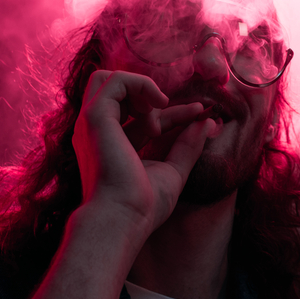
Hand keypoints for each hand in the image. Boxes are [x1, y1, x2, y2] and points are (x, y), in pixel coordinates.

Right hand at [72, 70, 216, 235]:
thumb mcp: (173, 172)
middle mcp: (98, 133)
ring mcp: (93, 124)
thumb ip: (187, 147)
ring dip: (141, 87)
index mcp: (112, 146)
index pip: (142, 118)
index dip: (174, 112)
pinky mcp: (95, 117)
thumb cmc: (143, 206)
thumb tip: (206, 123)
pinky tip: (158, 104)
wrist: (123, 218)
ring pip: (108, 80)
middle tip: (167, 111)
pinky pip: (115, 81)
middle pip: (116, 92)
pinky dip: (140, 84)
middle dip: (145, 93)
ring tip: (159, 109)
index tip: (200, 112)